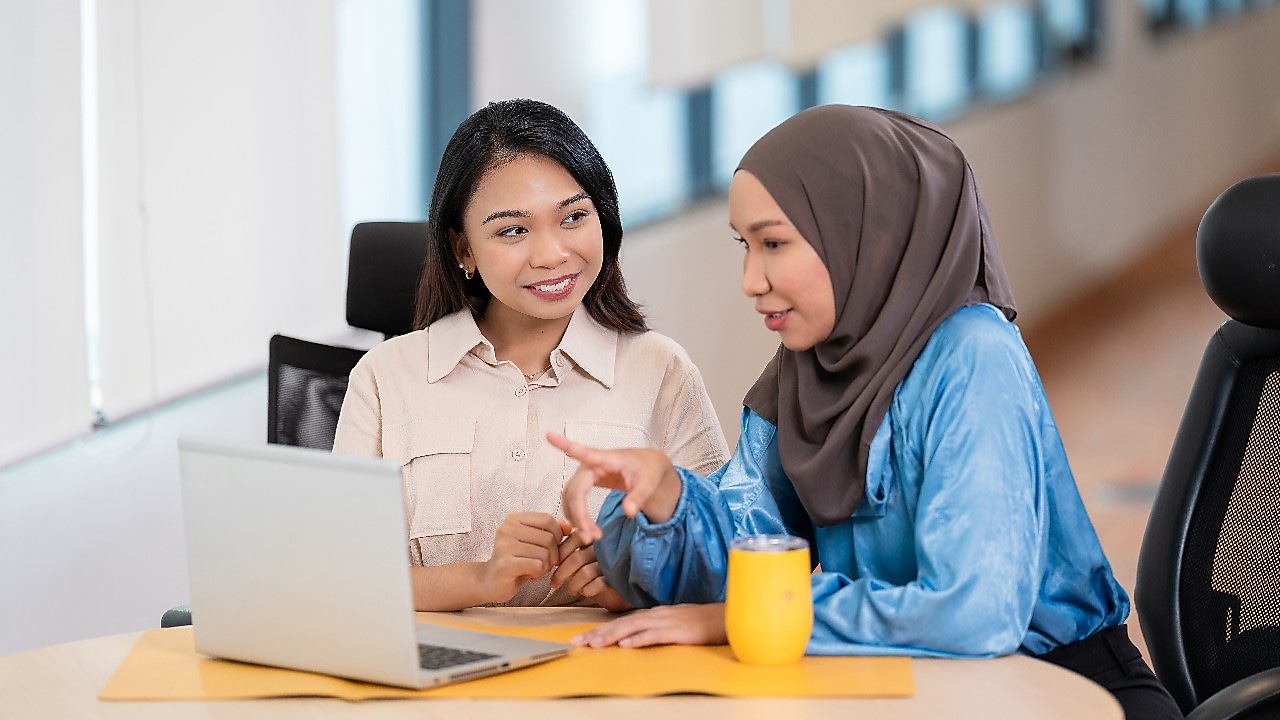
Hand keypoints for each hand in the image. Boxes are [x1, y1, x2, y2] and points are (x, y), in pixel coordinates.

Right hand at [480, 512, 564, 602]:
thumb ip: (550, 531)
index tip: (552, 548)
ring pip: (545, 553)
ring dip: (545, 566)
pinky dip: (538, 573)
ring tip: (534, 569)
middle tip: (542, 563)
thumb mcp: (534, 542)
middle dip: (553, 555)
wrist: (490, 582)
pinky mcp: (505, 564)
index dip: (557, 535)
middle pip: (549, 538)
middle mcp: (507, 529)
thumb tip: (570, 527)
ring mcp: (504, 546)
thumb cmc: (516, 561)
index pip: (548, 519)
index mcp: (514, 519)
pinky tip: (529, 575)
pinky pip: (537, 565)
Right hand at [545, 431, 681, 542]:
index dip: (564, 444)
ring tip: (593, 536)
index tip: (549, 433)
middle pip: (574, 491)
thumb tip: (628, 512)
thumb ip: (639, 497)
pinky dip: (577, 516)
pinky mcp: (584, 483)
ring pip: (570, 498)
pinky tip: (588, 528)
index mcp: (605, 459)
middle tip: (592, 537)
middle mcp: (589, 465)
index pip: (582, 452)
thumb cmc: (648, 470)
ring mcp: (585, 474)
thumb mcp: (649, 483)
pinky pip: (572, 500)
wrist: (649, 468)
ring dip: (577, 518)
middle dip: (579, 515)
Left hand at [550, 530, 632, 612]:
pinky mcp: (618, 579)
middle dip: (561, 573)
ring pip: (585, 572)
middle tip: (554, 583)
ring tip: (572, 590)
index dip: (561, 552)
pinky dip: (588, 590)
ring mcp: (614, 563)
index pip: (576, 536)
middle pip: (577, 557)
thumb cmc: (599, 575)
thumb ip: (571, 551)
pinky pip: (598, 583)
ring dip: (574, 584)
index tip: (553, 565)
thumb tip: (549, 552)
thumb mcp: (583, 560)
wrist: (622, 592)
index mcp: (598, 538)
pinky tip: (586, 592)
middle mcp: (607, 547)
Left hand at [570, 604, 726, 647]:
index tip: (581, 639)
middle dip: (597, 633)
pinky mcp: (678, 631)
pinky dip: (640, 639)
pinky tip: (627, 644)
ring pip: (633, 627)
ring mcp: (666, 621)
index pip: (620, 622)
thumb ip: (653, 629)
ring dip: (612, 636)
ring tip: (595, 644)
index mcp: (653, 614)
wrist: (725, 618)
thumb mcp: (673, 625)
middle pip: (621, 623)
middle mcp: (656, 615)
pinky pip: (655, 635)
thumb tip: (632, 638)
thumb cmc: (700, 623)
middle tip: (577, 642)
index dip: (599, 630)